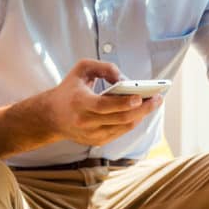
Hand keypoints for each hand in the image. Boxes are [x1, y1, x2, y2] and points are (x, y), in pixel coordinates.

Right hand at [43, 59, 162, 146]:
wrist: (51, 116)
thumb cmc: (68, 90)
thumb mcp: (81, 69)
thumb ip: (104, 67)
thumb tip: (123, 78)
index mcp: (79, 102)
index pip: (104, 106)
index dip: (123, 103)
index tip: (139, 96)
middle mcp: (85, 121)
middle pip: (120, 118)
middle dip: (142, 109)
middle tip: (157, 99)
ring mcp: (91, 134)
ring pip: (123, 127)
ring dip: (141, 116)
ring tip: (153, 104)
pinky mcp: (96, 141)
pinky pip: (120, 132)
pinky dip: (132, 122)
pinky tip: (140, 112)